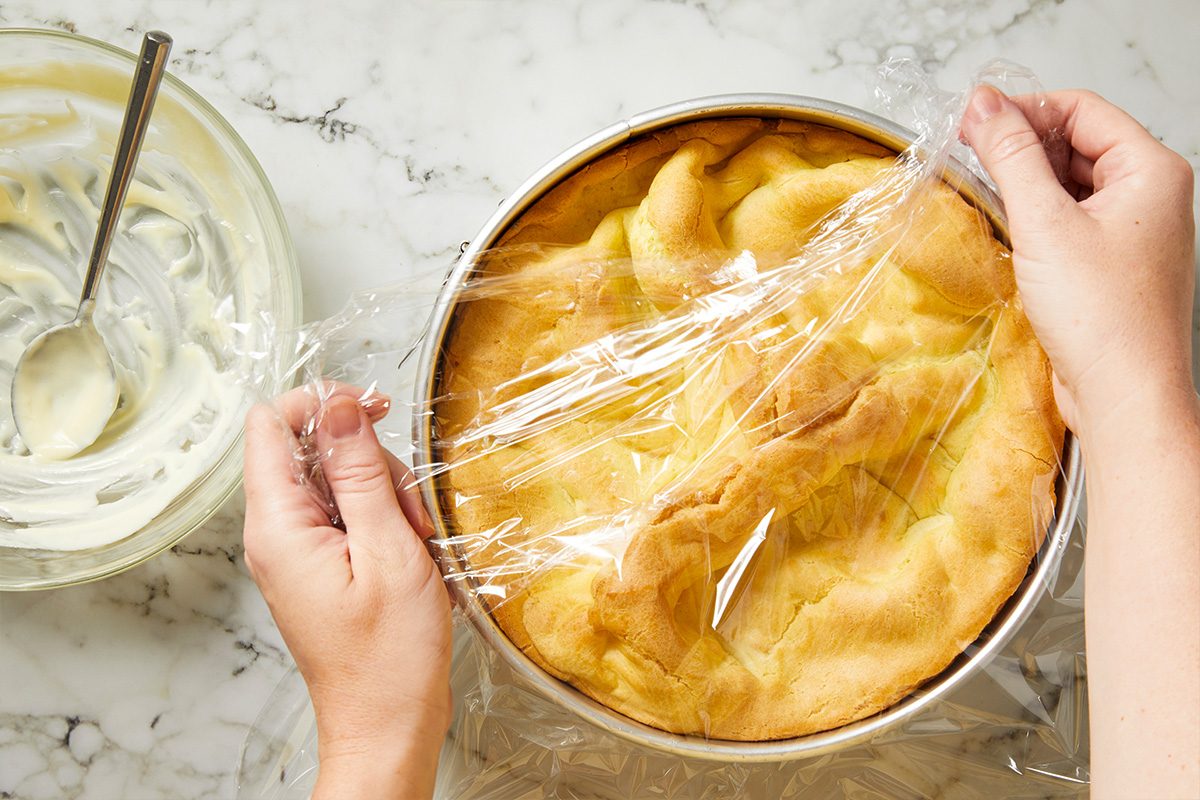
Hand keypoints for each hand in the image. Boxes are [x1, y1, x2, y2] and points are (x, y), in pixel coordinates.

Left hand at [243, 383, 451, 799]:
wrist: (387, 725)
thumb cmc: (390, 656)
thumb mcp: (388, 549)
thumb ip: (360, 471)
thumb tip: (339, 404)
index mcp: (278, 526)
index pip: (270, 424)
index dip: (322, 404)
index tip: (375, 409)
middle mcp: (276, 534)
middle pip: (311, 450)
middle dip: (369, 460)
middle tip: (409, 505)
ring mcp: (297, 551)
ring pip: (336, 481)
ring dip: (385, 494)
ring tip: (416, 540)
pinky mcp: (319, 566)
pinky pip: (346, 516)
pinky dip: (384, 521)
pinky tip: (410, 552)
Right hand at [961, 86, 1195, 434]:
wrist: (1125, 396)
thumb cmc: (1103, 318)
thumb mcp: (1043, 223)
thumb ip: (1009, 156)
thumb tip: (983, 104)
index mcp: (1151, 170)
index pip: (1082, 108)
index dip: (1025, 108)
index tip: (973, 122)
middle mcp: (1149, 196)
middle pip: (1076, 143)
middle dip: (1021, 147)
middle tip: (968, 158)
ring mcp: (1131, 232)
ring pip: (1069, 184)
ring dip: (1024, 185)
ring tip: (983, 197)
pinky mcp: (1110, 266)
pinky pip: (1068, 222)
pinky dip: (1035, 219)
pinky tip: (1006, 232)